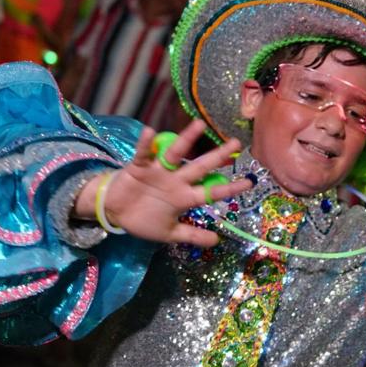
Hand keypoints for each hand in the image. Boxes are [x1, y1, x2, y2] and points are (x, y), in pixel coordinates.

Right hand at [100, 120, 249, 246]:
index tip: (249, 182)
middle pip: (200, 167)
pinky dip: (145, 144)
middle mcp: (176, 181)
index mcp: (184, 197)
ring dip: (186, 140)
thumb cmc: (144, 219)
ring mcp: (158, 172)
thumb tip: (216, 241)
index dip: (229, 188)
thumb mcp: (169, 232)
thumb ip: (192, 235)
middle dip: (217, 156)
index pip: (211, 191)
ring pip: (175, 154)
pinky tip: (150, 132)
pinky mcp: (139, 168)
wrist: (115, 213)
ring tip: (199, 125)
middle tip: (236, 143)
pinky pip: (143, 154)